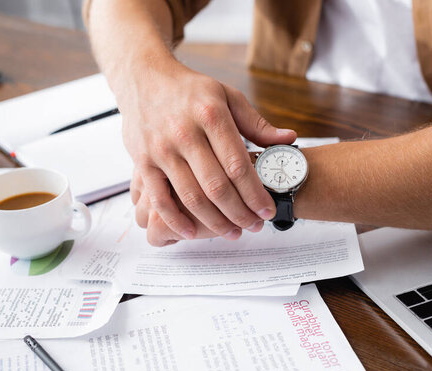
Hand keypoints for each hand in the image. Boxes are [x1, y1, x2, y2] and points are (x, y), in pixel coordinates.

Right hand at [118, 61, 295, 241]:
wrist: (143, 77)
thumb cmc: (189, 90)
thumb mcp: (227, 96)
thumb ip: (256, 123)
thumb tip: (288, 139)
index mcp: (211, 115)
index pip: (238, 165)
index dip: (255, 193)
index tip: (267, 210)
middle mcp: (185, 133)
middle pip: (217, 186)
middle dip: (239, 213)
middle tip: (254, 226)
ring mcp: (161, 149)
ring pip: (191, 197)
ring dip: (214, 222)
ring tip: (232, 232)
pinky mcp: (142, 162)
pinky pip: (159, 199)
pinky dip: (175, 220)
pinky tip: (191, 232)